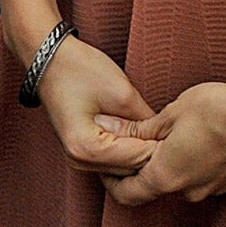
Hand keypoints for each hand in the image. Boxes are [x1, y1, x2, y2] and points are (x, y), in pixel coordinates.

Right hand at [32, 36, 158, 177]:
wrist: (47, 56)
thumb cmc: (79, 68)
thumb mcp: (122, 93)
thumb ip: (147, 123)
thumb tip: (168, 141)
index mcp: (87, 149)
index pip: (139, 160)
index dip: (162, 145)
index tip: (178, 131)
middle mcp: (79, 161)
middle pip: (131, 170)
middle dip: (152, 153)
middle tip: (172, 131)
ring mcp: (77, 159)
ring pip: (124, 168)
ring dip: (140, 152)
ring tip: (156, 129)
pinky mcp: (80, 152)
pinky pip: (113, 160)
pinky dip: (128, 149)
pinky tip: (138, 131)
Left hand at [104, 80, 225, 205]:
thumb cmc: (217, 109)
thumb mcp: (171, 114)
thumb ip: (139, 129)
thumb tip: (107, 129)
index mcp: (166, 177)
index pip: (127, 194)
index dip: (112, 180)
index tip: (107, 163)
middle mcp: (190, 191)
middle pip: (158, 185)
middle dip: (148, 164)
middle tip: (145, 137)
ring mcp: (216, 190)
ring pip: (187, 180)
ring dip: (178, 162)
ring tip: (181, 131)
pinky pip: (211, 176)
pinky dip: (203, 162)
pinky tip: (210, 136)